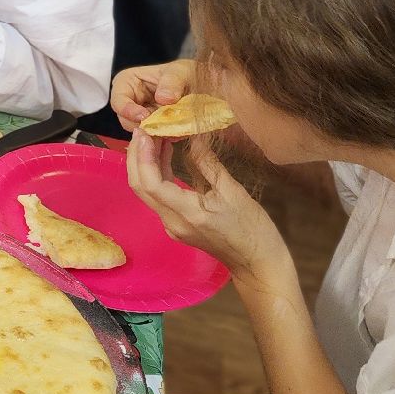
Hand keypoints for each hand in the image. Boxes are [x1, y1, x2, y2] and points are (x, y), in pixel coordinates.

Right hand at [111, 59, 196, 129]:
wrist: (199, 86)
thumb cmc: (184, 74)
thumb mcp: (180, 72)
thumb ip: (172, 82)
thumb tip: (164, 98)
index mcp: (127, 83)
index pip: (118, 101)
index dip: (128, 111)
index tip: (145, 116)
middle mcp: (130, 102)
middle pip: (127, 121)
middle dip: (145, 125)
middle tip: (163, 126)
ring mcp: (141, 117)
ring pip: (141, 132)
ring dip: (157, 133)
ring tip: (175, 128)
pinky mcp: (153, 128)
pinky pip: (155, 138)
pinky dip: (166, 137)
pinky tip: (178, 131)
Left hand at [127, 133, 292, 285]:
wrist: (258, 263)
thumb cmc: (252, 228)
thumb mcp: (233, 192)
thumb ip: (209, 164)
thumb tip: (195, 137)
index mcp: (187, 213)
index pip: (151, 184)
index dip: (143, 156)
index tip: (145, 132)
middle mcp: (172, 222)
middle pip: (140, 187)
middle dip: (136, 156)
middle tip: (143, 129)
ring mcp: (172, 226)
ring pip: (147, 191)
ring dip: (145, 164)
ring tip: (153, 136)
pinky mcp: (176, 225)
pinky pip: (158, 197)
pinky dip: (157, 174)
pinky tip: (164, 155)